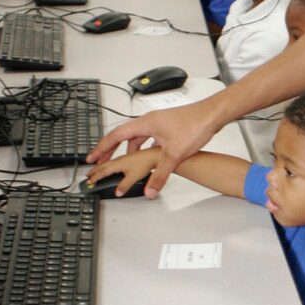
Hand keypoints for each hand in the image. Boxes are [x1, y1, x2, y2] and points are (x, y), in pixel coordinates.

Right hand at [86, 100, 217, 197]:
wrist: (213, 114)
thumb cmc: (195, 125)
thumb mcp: (174, 154)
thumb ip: (160, 174)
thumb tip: (150, 189)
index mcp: (146, 124)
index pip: (116, 136)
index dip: (102, 148)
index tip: (92, 157)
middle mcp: (150, 121)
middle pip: (123, 136)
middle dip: (111, 150)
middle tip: (101, 161)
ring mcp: (159, 123)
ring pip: (137, 137)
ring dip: (129, 149)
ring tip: (124, 162)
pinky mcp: (168, 127)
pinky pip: (149, 138)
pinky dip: (144, 148)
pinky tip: (149, 157)